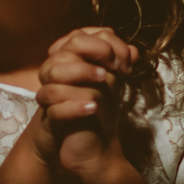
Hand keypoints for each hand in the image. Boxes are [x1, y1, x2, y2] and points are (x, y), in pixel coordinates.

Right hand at [34, 28, 141, 183]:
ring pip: (53, 74)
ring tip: (104, 79)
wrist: (82, 147)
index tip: (124, 57)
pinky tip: (93, 107)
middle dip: (92, 51)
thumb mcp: (109, 87)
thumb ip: (117, 67)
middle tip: (115, 64)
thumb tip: (133, 50)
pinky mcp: (50, 119)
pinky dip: (74, 106)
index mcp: (68, 63)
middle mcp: (56, 75)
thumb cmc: (93, 110)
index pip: (77, 37)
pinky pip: (54, 108)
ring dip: (81, 73)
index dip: (101, 40)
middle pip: (63, 50)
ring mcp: (51, 96)